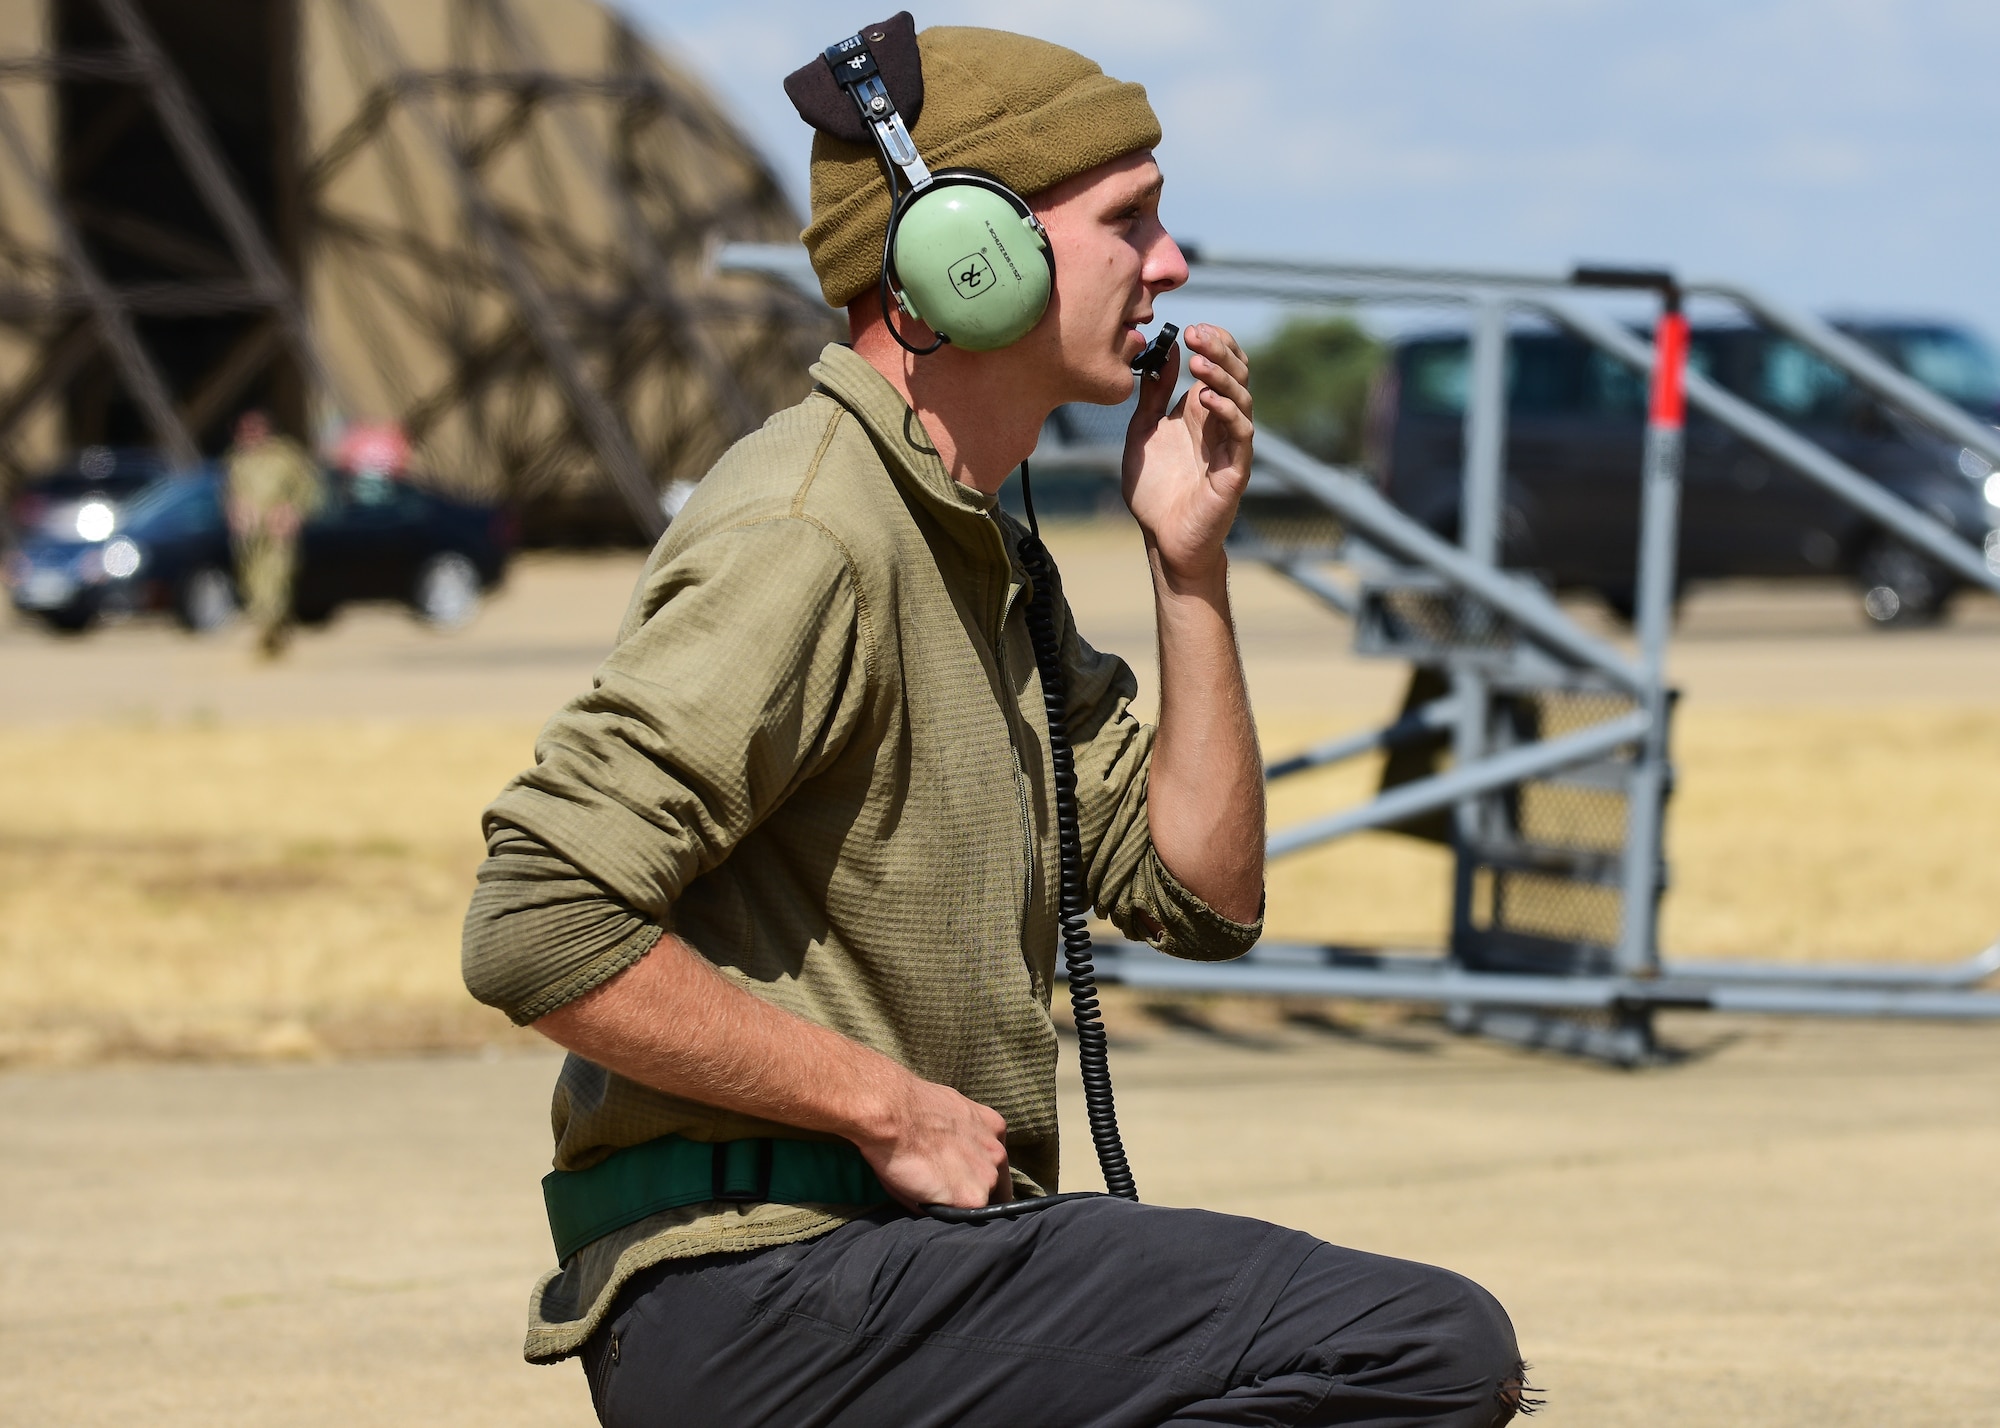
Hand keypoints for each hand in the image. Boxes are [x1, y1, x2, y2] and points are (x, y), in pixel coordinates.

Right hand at [851, 1073, 1011, 1211]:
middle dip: (976, 1190)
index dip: (980, 1172)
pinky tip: (929, 1200)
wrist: (892, 1114)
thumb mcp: (947, 1114)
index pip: (996, 1161)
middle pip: (996, 1185)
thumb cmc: (907, 1110)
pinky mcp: (972, 1198)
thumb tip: (955, 1160)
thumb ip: (962, 1138)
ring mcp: (988, 1176)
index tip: (964, 1178)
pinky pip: (965, 1216)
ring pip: (983, 1203)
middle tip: (946, 1190)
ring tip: (933, 1194)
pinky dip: (949, 1214)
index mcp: (993, 1127)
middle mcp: (997, 1152)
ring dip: (963, 1203)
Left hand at [1122, 323, 1253, 586]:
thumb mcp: (1143, 430)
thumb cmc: (1154, 489)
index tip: (1190, 329)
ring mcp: (1231, 444)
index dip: (1213, 343)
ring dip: (1221, 377)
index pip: (1220, 365)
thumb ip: (1153, 395)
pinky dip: (1227, 412)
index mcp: (1202, 411)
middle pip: (1235, 374)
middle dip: (1218, 350)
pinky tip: (1205, 399)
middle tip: (1195, 335)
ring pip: (1241, 398)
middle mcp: (1221, 423)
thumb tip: (1164, 352)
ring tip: (1197, 363)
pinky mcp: (1235, 469)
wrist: (1163, 537)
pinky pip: (1241, 433)